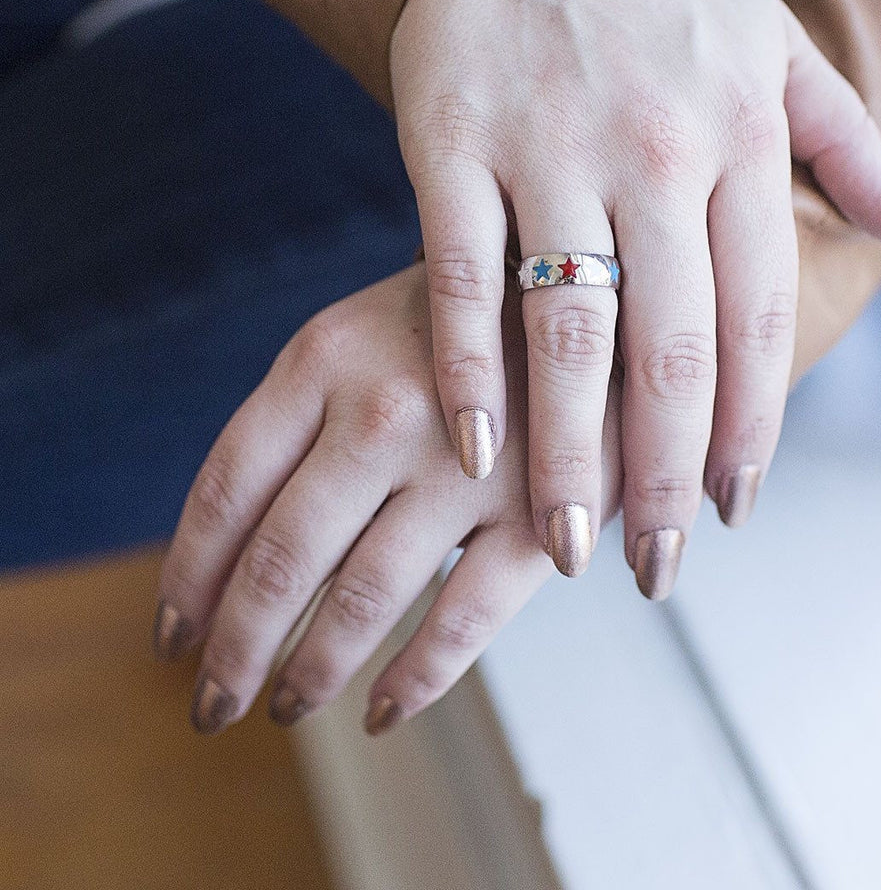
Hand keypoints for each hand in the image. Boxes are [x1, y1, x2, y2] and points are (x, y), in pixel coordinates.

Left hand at [152, 264, 622, 733]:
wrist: (583, 295)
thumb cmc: (455, 326)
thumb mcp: (360, 334)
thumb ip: (298, 421)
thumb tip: (230, 552)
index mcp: (323, 358)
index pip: (226, 490)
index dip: (189, 578)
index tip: (171, 637)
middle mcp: (384, 410)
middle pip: (283, 557)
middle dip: (235, 650)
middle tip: (212, 704)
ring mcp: (465, 463)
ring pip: (365, 597)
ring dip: (313, 671)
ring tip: (289, 707)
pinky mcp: (540, 510)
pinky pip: (463, 619)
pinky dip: (416, 678)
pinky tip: (382, 711)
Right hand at [390, 0, 880, 585]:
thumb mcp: (769, 49)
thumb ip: (845, 144)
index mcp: (737, 135)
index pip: (756, 314)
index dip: (748, 426)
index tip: (730, 509)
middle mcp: (654, 148)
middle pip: (671, 346)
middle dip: (665, 473)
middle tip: (656, 564)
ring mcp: (547, 148)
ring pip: (571, 328)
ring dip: (572, 452)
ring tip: (572, 542)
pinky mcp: (449, 145)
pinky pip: (464, 277)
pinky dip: (469, 370)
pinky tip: (474, 452)